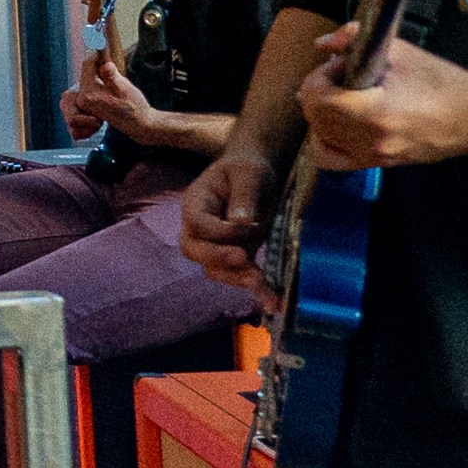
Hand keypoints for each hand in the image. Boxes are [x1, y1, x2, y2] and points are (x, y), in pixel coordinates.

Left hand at [63, 48, 157, 146]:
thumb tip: (105, 63)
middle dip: (99, 63)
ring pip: (90, 76)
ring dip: (101, 71)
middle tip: (112, 59)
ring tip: (115, 73)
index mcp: (89, 94)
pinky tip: (112, 81)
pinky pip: (93, 84)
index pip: (88, 65)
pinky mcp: (91, 104)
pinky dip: (101, 79)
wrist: (139, 124)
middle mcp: (83, 98)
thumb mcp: (124, 88)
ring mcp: (86, 102)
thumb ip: (111, 75)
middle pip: (87, 70)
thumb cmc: (133, 107)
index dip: (97, 54)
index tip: (105, 46)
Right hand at [178, 151, 278, 292]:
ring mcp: (215, 245)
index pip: (197, 223)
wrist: (257, 174)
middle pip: (194, 250)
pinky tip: (272, 299)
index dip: (219, 231)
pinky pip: (237, 275)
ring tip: (263, 284)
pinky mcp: (234, 256)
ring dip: (237, 278)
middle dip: (219, 259)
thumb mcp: (249, 173)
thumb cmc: (248, 167)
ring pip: (214, 269)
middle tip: (245, 261)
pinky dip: (254, 288)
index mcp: (196, 203)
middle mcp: (199, 228)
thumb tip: (241, 222)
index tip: (248, 227)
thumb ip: (244, 195)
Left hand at [297, 29, 467, 171]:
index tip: (340, 65)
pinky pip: (331, 158)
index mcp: (374, 110)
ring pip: (319, 136)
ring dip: (320, 113)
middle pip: (315, 116)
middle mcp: (369, 139)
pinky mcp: (377, 163)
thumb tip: (323, 43)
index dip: (321, 75)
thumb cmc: (440, 82)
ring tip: (341, 98)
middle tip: (341, 77)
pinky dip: (324, 139)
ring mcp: (372, 155)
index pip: (317, 96)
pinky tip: (336, 124)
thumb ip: (355, 42)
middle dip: (319, 91)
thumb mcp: (399, 52)